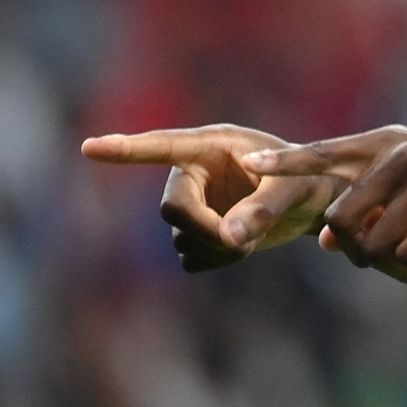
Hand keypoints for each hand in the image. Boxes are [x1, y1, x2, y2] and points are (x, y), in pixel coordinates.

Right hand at [80, 124, 342, 271]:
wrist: (317, 202)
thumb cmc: (311, 181)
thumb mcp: (296, 189)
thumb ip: (263, 210)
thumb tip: (227, 239)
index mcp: (212, 146)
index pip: (161, 146)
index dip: (126, 149)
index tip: (89, 148)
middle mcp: (194, 173)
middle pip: (171, 209)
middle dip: (202, 231)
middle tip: (240, 246)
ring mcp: (194, 204)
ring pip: (180, 238)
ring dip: (214, 249)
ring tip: (252, 240)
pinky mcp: (198, 232)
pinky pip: (190, 258)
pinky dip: (214, 261)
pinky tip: (240, 249)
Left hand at [241, 127, 406, 276]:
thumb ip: (372, 202)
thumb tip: (325, 243)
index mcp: (390, 144)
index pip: (324, 154)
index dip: (286, 163)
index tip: (249, 167)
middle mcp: (402, 159)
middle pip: (342, 220)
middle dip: (354, 248)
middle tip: (377, 256)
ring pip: (374, 247)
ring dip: (389, 263)